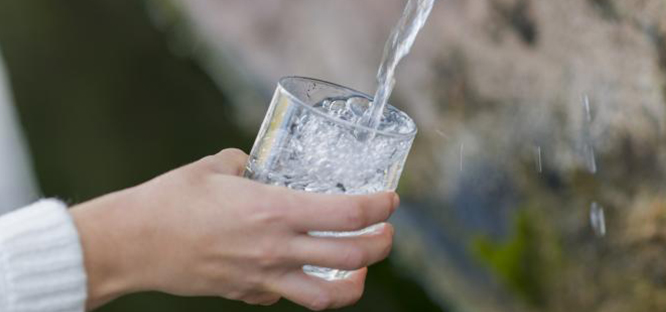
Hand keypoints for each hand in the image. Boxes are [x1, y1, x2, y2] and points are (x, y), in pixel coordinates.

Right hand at [71, 149, 398, 310]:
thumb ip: (244, 164)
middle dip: (382, 245)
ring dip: (356, 283)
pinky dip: (303, 286)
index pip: (348, 215)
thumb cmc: (170, 201)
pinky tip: (302, 271)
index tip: (390, 200)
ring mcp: (264, 277)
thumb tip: (253, 164)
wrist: (132, 244)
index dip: (379, 208)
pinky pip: (287, 295)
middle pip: (353, 257)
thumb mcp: (214, 168)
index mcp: (275, 210)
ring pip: (328, 296)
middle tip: (387, 233)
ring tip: (362, 270)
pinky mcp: (247, 293)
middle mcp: (277, 248)